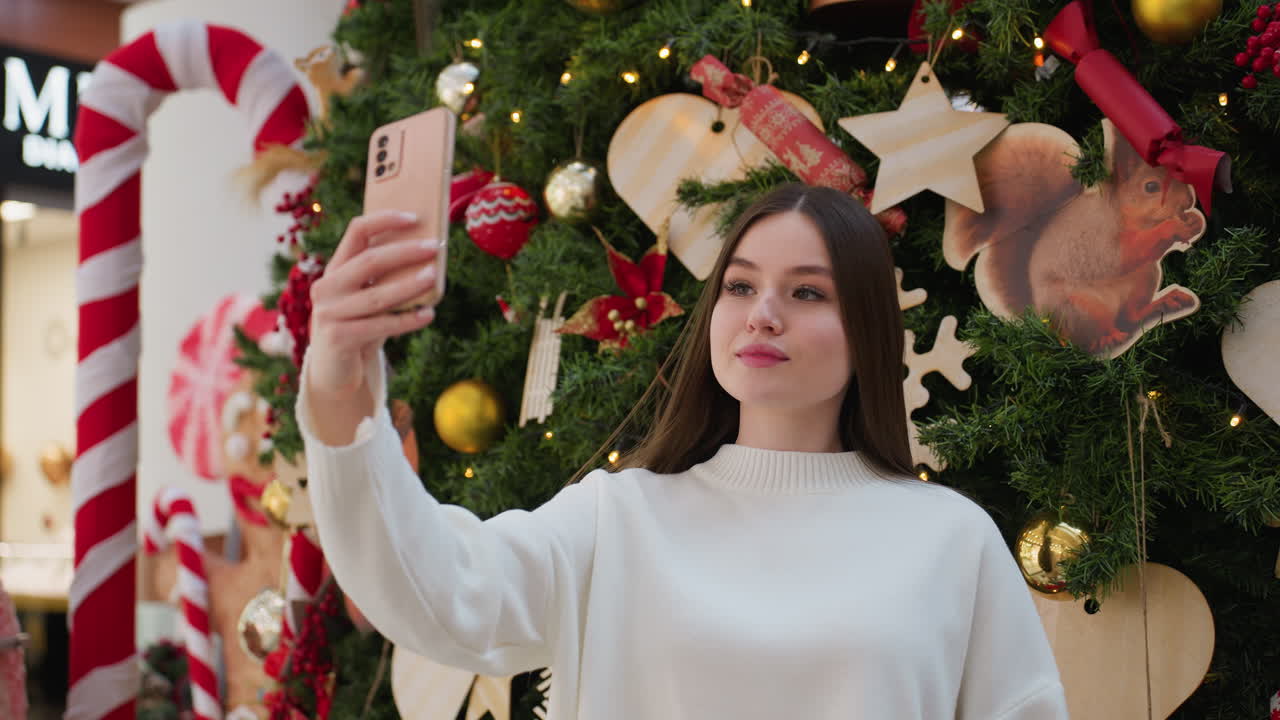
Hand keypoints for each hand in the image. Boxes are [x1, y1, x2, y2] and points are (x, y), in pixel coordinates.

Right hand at [307, 210, 440, 396]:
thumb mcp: (370, 297)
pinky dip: (406, 320)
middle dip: (405, 252)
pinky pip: (379, 325)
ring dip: (409, 285)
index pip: (356, 231)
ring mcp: (329, 313)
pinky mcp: (338, 338)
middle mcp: (327, 287)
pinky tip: (428, 315)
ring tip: (434, 277)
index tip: (414, 217)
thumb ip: (388, 279)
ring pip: (377, 296)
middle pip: (369, 261)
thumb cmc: (361, 325)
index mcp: (336, 268)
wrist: (336, 369)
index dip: (384, 220)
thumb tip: (430, 258)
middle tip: (434, 247)